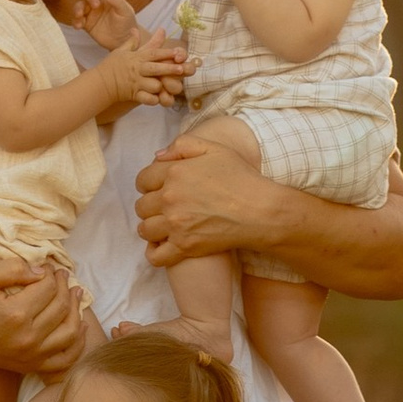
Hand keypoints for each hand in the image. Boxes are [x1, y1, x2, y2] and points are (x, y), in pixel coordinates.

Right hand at [0, 258, 86, 377]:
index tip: (50, 267)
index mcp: (15, 314)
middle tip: (62, 276)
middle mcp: (27, 337)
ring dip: (77, 311)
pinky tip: (78, 327)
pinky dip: (77, 344)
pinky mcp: (29, 366)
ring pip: (70, 332)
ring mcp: (30, 355)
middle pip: (62, 307)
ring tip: (75, 295)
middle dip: (66, 287)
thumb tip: (42, 271)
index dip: (52, 274)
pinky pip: (64, 360)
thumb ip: (13, 268)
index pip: (48, 288)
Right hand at [72, 0, 137, 47]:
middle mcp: (101, 1)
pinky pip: (77, 19)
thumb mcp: (125, 13)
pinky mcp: (86, 22)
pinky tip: (79, 26)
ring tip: (79, 14)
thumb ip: (118, 2)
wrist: (123, 41)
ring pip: (80, 4)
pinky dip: (75, 21)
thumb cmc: (127, 24)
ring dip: (78, 8)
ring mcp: (92, 11)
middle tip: (95, 5)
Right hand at [103, 34, 189, 109]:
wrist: (100, 82)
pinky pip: (147, 99)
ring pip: (154, 85)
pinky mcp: (134, 95)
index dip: (167, 53)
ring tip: (167, 86)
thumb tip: (135, 29)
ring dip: (161, 86)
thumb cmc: (111, 66)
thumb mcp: (121, 51)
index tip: (178, 52)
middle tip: (182, 69)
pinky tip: (159, 98)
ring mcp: (137, 83)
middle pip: (157, 69)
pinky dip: (154, 99)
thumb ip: (132, 41)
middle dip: (170, 69)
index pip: (154, 53)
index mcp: (136, 58)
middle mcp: (138, 70)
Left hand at [135, 134, 287, 264]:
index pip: (142, 180)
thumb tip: (157, 156)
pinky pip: (155, 256)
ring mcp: (176, 224)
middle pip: (141, 206)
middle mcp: (170, 198)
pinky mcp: (185, 247)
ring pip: (145, 230)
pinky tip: (164, 245)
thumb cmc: (241, 177)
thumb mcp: (214, 149)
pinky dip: (155, 252)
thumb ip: (182, 146)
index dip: (148, 184)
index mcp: (174, 172)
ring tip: (164, 226)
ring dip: (151, 228)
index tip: (157, 189)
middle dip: (150, 206)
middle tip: (165, 208)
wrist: (260, 210)